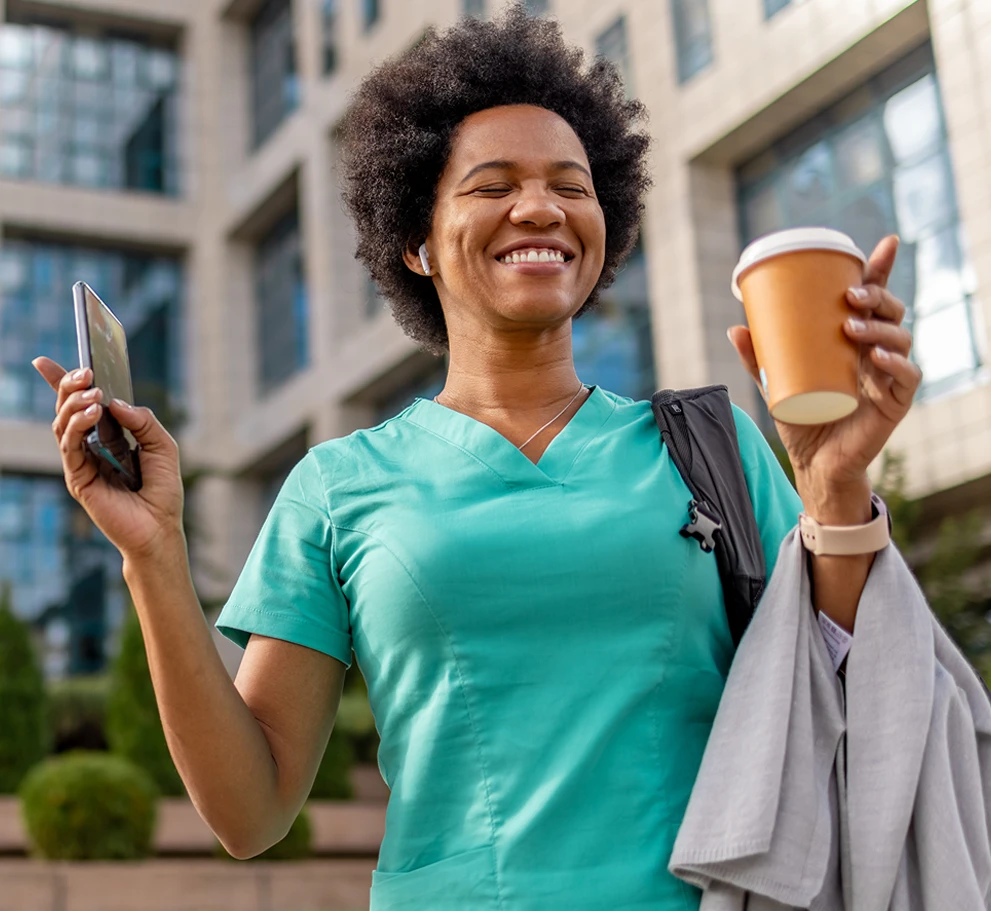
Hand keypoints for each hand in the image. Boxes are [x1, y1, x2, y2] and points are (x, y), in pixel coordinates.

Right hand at [32, 357, 185, 561]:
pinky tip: (92, 413)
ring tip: (94, 394)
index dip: (63, 382)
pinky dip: (77, 425)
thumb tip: (116, 402)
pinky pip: (69, 445)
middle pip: (68, 409)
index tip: (44, 361)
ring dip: (75, 403)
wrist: (160, 528)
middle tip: (85, 372)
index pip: (81, 404)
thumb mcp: (163, 446)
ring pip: (63, 424)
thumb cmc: (163, 489)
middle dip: (70, 386)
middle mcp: (91, 446)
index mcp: (109, 436)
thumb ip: (143, 421)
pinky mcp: (77, 477)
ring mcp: (81, 462)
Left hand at [728, 235, 921, 511]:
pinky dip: (896, 366)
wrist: (813, 463)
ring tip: (850, 326)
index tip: (885, 244)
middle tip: (849, 295)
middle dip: (877, 296)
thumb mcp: (774, 384)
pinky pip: (907, 379)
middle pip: (891, 313)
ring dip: (879, 327)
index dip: (881, 271)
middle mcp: (877, 354)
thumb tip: (735, 328)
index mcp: (855, 341)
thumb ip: (757, 358)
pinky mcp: (895, 404)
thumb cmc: (800, 418)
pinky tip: (879, 359)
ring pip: (899, 340)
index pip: (874, 299)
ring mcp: (888, 378)